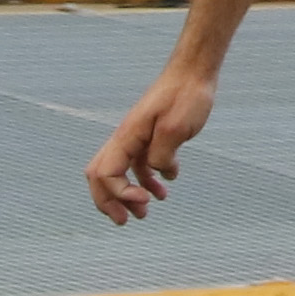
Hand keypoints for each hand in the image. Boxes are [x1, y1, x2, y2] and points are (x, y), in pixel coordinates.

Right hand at [85, 66, 213, 223]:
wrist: (194, 74)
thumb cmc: (185, 97)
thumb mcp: (176, 128)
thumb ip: (161, 154)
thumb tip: (157, 172)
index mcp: (127, 136)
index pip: (106, 174)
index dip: (120, 194)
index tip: (145, 201)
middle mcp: (125, 138)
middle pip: (100, 176)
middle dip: (108, 202)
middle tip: (125, 221)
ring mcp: (136, 138)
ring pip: (119, 173)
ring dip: (127, 195)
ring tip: (145, 212)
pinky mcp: (150, 137)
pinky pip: (138, 164)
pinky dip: (146, 181)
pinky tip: (164, 188)